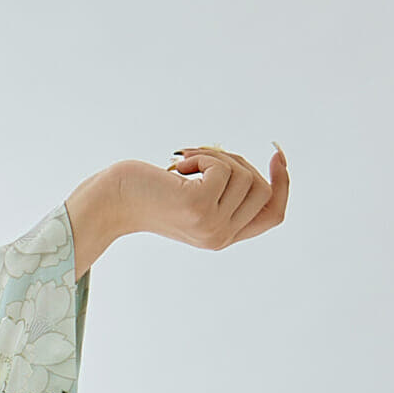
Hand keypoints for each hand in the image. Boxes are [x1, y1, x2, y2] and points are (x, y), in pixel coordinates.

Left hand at [68, 144, 288, 270]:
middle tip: (202, 160)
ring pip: (244, 175)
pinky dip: (203, 157)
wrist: (110, 201)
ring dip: (216, 157)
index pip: (273, 214)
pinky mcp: (198, 206)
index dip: (283, 184)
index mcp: (223, 237)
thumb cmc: (148, 193)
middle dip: (238, 162)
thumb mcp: (193, 197)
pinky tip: (178, 168)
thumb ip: (224, 193)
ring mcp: (211, 224)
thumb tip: (257, 168)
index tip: (277, 155)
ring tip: (186, 165)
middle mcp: (220, 237)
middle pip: (262, 188)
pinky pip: (223, 167)